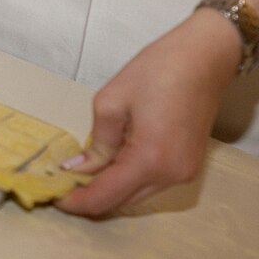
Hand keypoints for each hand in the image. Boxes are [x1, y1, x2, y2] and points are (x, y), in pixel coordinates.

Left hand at [55, 10, 240, 216]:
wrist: (205, 56)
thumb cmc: (160, 69)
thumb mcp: (111, 101)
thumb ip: (96, 142)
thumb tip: (77, 168)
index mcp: (150, 159)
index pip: (104, 197)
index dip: (75, 201)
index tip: (53, 194)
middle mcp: (171, 175)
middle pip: (120, 203)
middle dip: (89, 196)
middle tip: (62, 180)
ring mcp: (184, 173)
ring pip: (136, 196)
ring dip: (109, 187)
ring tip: (83, 169)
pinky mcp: (189, 166)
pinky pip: (151, 183)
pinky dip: (128, 178)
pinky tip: (111, 160)